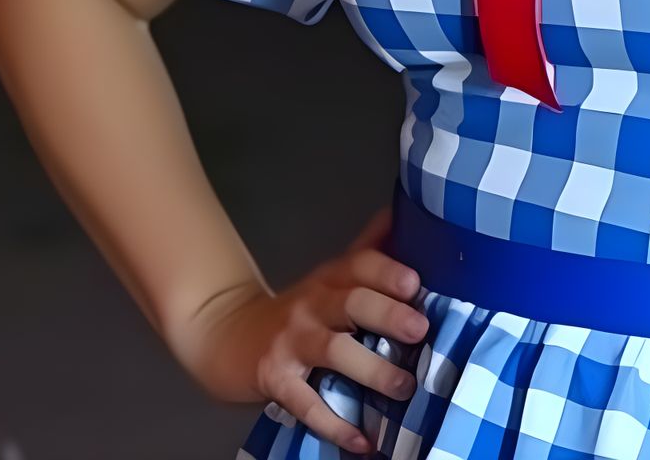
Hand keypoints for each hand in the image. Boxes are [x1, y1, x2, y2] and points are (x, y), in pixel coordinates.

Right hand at [178, 204, 429, 454]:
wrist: (229, 335)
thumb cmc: (299, 308)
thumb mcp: (331, 276)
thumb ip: (368, 250)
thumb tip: (401, 213)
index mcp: (332, 277)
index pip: (361, 265)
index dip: (388, 271)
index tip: (417, 283)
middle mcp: (314, 304)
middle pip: (352, 302)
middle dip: (387, 313)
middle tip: (421, 329)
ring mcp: (293, 341)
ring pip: (335, 352)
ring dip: (372, 371)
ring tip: (405, 388)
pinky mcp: (276, 378)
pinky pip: (307, 404)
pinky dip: (336, 424)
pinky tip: (364, 441)